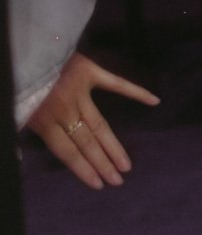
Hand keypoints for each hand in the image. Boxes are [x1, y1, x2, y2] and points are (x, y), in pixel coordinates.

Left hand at [25, 53, 158, 188]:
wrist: (22, 50)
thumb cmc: (16, 85)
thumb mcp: (12, 113)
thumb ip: (15, 137)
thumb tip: (17, 160)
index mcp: (44, 122)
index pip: (67, 152)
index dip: (83, 169)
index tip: (99, 184)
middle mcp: (65, 111)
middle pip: (87, 142)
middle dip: (102, 163)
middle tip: (119, 181)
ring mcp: (80, 91)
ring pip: (99, 124)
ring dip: (113, 146)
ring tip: (127, 165)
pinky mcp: (89, 71)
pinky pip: (116, 83)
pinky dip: (135, 92)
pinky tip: (154, 102)